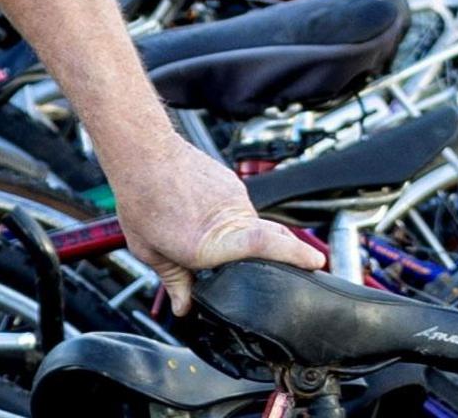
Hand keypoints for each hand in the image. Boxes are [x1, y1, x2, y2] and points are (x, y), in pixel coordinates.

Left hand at [108, 137, 323, 314]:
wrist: (141, 152)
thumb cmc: (142, 198)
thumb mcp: (150, 249)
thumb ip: (174, 280)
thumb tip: (184, 306)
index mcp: (212, 242)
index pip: (269, 246)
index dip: (297, 255)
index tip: (316, 263)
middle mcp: (231, 218)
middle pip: (270, 239)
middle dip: (282, 253)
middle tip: (290, 265)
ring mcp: (235, 197)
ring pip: (252, 223)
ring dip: (240, 234)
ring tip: (211, 234)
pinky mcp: (232, 182)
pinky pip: (240, 206)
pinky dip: (228, 215)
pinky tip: (205, 214)